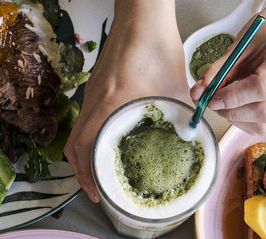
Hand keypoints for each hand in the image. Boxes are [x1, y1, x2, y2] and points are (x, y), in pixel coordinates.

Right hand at [65, 12, 190, 201]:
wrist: (142, 14)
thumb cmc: (155, 45)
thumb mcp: (176, 87)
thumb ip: (184, 117)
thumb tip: (191, 141)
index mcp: (109, 105)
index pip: (83, 149)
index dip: (86, 177)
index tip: (98, 194)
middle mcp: (94, 101)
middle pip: (74, 147)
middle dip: (83, 174)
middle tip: (99, 190)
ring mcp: (92, 93)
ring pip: (78, 133)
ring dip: (86, 156)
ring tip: (102, 172)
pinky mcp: (96, 86)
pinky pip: (86, 119)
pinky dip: (91, 137)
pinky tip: (109, 142)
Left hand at [190, 2, 265, 136]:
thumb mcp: (242, 43)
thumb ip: (219, 69)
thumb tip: (198, 94)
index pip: (263, 87)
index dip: (233, 97)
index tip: (213, 97)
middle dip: (233, 112)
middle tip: (215, 103)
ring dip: (238, 119)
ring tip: (227, 103)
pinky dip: (247, 121)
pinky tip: (240, 107)